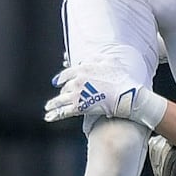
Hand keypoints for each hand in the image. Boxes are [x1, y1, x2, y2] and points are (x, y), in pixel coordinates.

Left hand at [44, 57, 166, 127]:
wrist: (127, 95)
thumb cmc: (122, 78)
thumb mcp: (111, 61)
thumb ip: (97, 58)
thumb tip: (86, 58)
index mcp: (84, 68)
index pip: (67, 73)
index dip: (61, 78)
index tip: (58, 81)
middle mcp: (77, 80)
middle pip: (64, 87)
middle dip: (62, 91)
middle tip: (60, 96)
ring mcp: (77, 94)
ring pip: (60, 99)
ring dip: (53, 104)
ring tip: (48, 107)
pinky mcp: (79, 107)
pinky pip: (63, 111)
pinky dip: (55, 115)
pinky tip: (49, 117)